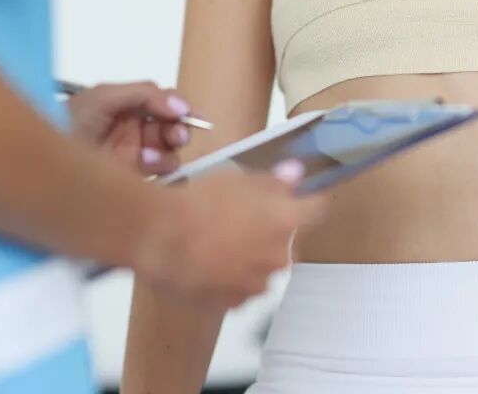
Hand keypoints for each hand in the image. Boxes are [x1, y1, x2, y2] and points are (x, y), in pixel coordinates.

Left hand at [66, 81, 190, 175]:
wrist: (35, 166)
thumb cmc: (59, 126)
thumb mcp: (102, 97)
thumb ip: (144, 93)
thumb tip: (178, 103)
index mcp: (126, 109)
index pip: (164, 106)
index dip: (178, 110)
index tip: (185, 114)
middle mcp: (131, 134)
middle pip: (171, 132)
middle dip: (176, 132)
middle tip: (174, 135)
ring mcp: (131, 161)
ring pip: (169, 158)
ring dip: (164, 156)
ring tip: (146, 157)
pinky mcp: (130, 186)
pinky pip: (161, 184)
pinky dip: (163, 180)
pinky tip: (145, 173)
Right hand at [135, 164, 325, 307]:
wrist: (160, 237)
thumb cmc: (198, 203)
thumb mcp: (236, 179)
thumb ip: (274, 181)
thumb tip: (296, 174)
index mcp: (285, 222)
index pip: (317, 210)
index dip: (310, 202)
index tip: (300, 198)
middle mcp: (278, 258)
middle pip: (286, 244)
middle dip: (269, 234)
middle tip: (240, 220)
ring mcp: (255, 285)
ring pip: (261, 269)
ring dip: (248, 259)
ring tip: (216, 244)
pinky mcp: (231, 304)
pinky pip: (238, 290)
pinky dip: (228, 280)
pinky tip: (206, 264)